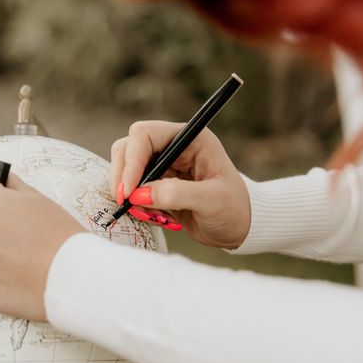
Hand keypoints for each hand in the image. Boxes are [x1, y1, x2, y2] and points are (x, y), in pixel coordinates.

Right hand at [109, 121, 250, 248]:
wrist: (240, 228)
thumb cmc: (234, 208)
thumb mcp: (212, 201)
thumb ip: (177, 194)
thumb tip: (139, 194)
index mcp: (190, 138)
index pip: (146, 135)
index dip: (132, 159)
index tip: (129, 189)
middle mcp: (173, 147)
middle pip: (128, 148)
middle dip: (123, 175)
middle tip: (125, 203)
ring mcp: (163, 165)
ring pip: (126, 168)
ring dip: (127, 191)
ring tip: (146, 213)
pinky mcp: (157, 185)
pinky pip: (133, 188)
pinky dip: (134, 203)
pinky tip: (154, 216)